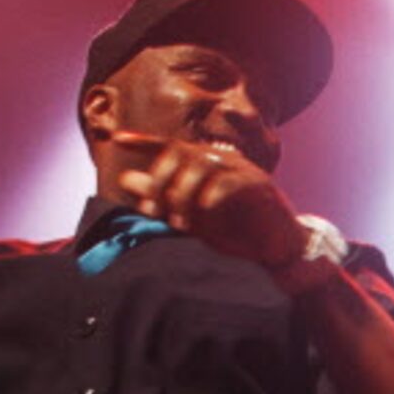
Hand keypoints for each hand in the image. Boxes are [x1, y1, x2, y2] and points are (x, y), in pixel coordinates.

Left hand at [105, 130, 309, 269]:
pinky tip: (205, 211)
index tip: (118, 140)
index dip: (144, 141)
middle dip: (160, 181)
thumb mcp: (189, 216)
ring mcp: (243, 170)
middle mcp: (223, 160)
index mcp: (205, 164)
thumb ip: (160, 196)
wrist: (275, 252)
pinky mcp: (260, 186)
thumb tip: (124, 179)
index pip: (171, 146)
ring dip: (183, 193)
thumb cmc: (234, 233)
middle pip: (182, 152)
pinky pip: (231, 181)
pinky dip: (213, 195)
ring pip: (203, 164)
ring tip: (179, 223)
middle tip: (152, 211)